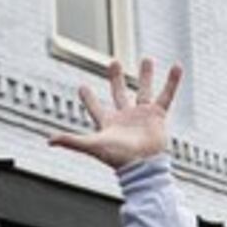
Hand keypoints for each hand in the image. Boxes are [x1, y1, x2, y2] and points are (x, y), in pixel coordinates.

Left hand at [49, 58, 181, 168]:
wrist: (144, 166)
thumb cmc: (118, 158)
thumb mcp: (92, 145)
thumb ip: (71, 141)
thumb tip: (49, 139)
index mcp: (108, 123)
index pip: (95, 107)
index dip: (88, 99)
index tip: (82, 87)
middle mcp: (125, 118)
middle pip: (119, 93)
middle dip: (116, 78)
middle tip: (113, 63)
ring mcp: (142, 116)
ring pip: (143, 90)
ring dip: (145, 75)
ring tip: (147, 59)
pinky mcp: (157, 116)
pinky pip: (166, 95)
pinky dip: (172, 82)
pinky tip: (177, 66)